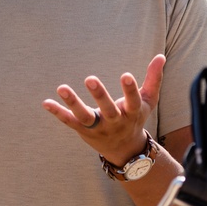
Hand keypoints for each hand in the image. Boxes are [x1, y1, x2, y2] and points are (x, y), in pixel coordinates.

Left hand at [42, 54, 165, 164]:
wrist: (125, 149)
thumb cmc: (136, 117)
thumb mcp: (148, 100)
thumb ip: (154, 78)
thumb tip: (160, 56)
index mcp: (132, 113)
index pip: (132, 101)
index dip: (129, 89)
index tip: (126, 75)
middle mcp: (115, 122)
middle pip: (107, 110)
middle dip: (99, 95)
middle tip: (90, 79)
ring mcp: (98, 128)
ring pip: (85, 117)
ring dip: (73, 103)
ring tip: (61, 87)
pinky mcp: (84, 131)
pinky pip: (70, 122)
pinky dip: (58, 113)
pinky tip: (46, 102)